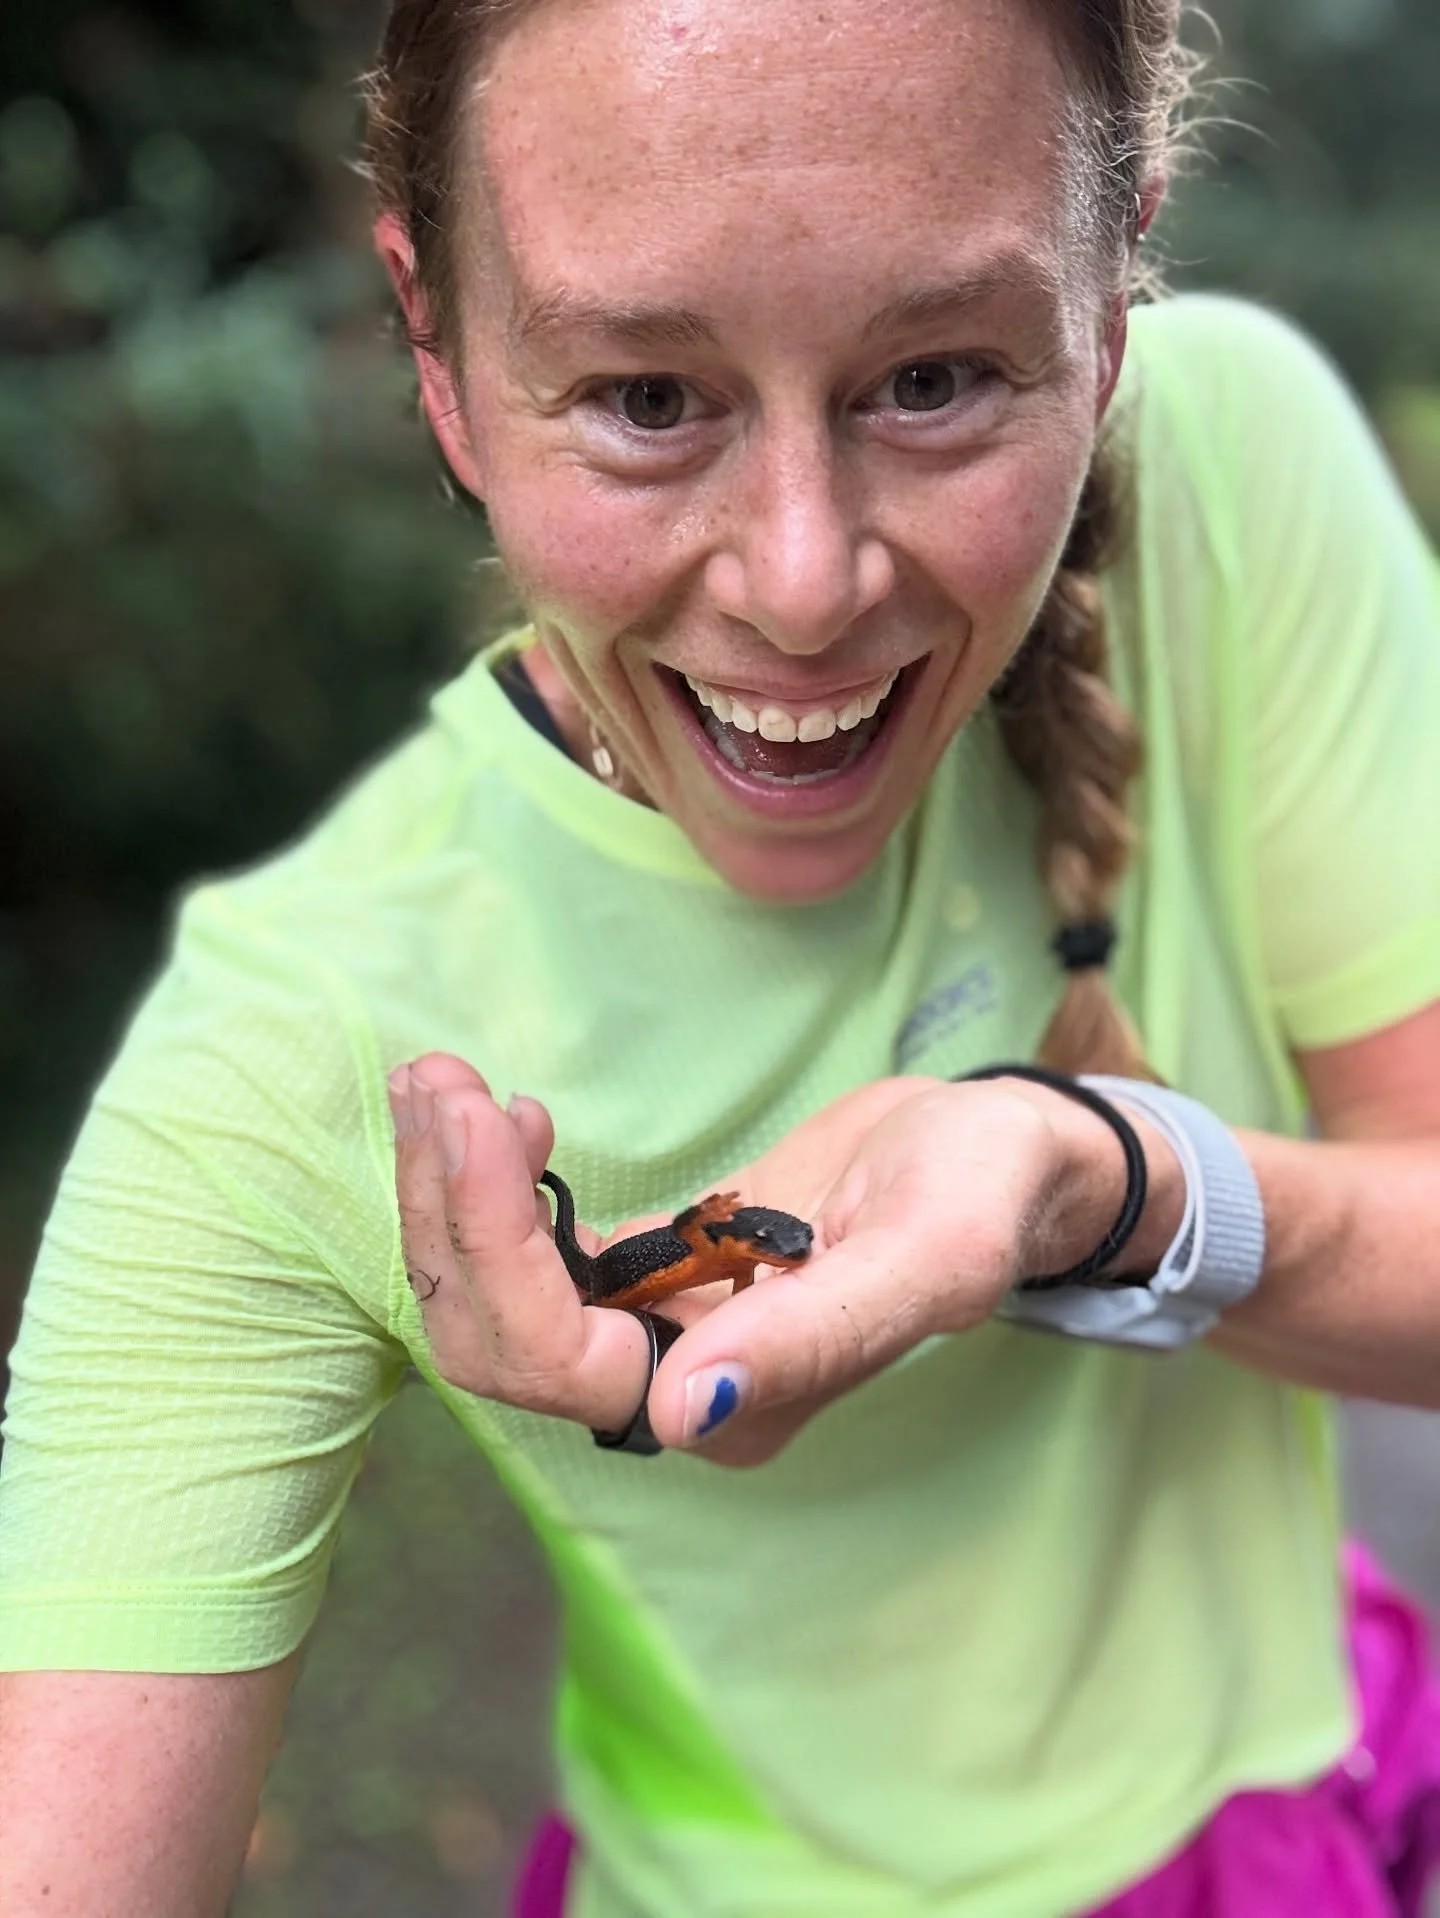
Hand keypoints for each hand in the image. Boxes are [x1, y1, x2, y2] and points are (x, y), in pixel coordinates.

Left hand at [389, 1058, 1176, 1464]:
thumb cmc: (981, 1195)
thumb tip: (686, 1417)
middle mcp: (678, 1391)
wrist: (994, 1156)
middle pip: (498, 1340)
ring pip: (493, 1301)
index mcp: (739, 1408)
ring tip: (439, 1079)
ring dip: (445, 1194)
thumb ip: (820, 1334)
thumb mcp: (929, 1253)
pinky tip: (498, 1111)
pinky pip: (527, 1259)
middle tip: (439, 1080)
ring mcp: (653, 1336)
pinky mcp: (645, 1279)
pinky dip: (484, 1188)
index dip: (498, 1247)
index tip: (488, 1113)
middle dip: (446, 1213)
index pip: (562, 1360)